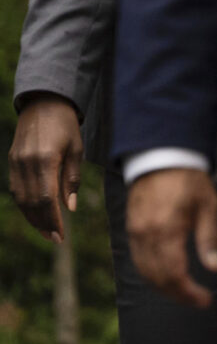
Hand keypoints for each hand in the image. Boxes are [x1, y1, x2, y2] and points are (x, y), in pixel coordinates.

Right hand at [9, 97, 82, 241]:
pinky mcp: (12, 160)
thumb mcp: (77, 151)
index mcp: (45, 160)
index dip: (52, 220)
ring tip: (46, 230)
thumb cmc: (66, 126)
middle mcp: (26, 162)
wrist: (43, 104)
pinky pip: (16, 188)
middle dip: (42, 223)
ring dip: (32, 216)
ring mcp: (16, 161)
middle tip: (55, 239)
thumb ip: (72, 180)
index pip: (46, 198)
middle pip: (31, 201)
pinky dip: (25, 203)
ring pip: (20, 197)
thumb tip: (70, 208)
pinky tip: (35, 213)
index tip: (61, 236)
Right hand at [128, 167, 216, 308]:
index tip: (205, 300)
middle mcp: (145, 235)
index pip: (173, 273)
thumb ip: (210, 239)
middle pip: (156, 278)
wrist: (161, 158)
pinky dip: (152, 274)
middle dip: (177, 294)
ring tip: (185, 293)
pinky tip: (168, 277)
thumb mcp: (209, 206)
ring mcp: (135, 232)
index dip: (188, 292)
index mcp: (165, 230)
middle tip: (198, 301)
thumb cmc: (189, 180)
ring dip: (164, 287)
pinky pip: (139, 260)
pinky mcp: (132, 229)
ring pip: (144, 271)